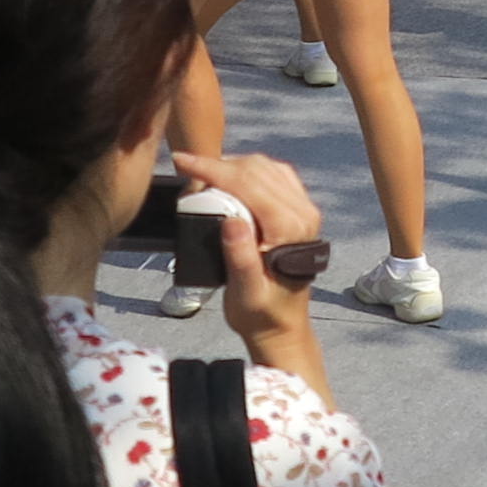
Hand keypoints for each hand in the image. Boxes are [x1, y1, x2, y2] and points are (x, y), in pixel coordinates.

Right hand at [180, 148, 330, 398]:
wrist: (282, 325)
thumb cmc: (260, 313)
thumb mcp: (246, 292)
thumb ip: (240, 257)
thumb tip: (231, 220)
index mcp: (291, 228)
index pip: (249, 184)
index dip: (213, 169)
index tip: (182, 162)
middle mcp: (304, 212)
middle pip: (257, 169)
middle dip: (218, 164)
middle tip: (187, 171)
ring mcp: (304, 208)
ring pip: (266, 167)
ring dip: (233, 166)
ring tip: (203, 176)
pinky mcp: (299, 209)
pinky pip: (274, 175)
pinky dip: (248, 171)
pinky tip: (229, 179)